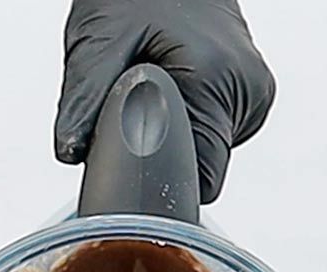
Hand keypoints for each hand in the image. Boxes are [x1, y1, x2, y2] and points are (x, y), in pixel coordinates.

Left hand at [55, 0, 275, 202]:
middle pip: (206, 164)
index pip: (202, 176)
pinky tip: (179, 86)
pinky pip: (220, 132)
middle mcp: (245, 88)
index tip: (138, 165)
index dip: (164, 178)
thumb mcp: (98, 39)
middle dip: (167, 148)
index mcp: (216, 80)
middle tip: (141, 104)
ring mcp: (255, 92)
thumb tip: (71, 151)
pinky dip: (194, 120)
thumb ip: (84, 100)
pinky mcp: (255, 93)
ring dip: (180, 133)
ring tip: (161, 86)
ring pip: (212, 150)